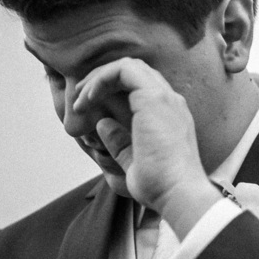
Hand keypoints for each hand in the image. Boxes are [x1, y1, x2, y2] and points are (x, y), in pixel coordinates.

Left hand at [72, 57, 216, 224]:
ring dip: (99, 77)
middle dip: (102, 79)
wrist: (178, 193)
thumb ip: (120, 143)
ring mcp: (164, 97)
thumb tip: (103, 125)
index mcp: (169, 115)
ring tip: (81, 97)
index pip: (141, 86)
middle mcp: (170, 102)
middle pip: (134, 71)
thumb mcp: (133, 163)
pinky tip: (88, 98)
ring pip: (128, 65)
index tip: (88, 107)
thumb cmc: (161, 186)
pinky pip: (123, 70)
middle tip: (80, 98)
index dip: (111, 88)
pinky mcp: (154, 97)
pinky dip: (101, 79)